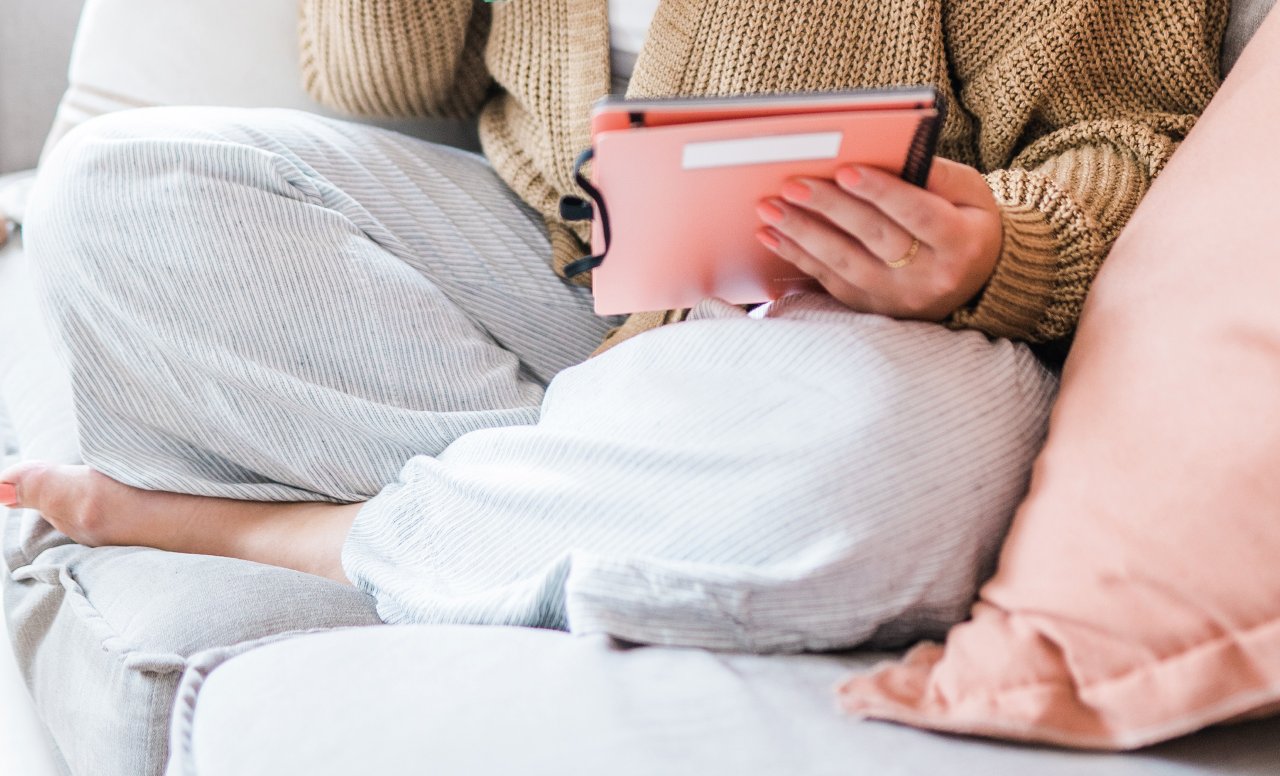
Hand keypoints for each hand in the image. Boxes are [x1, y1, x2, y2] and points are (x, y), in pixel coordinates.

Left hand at [754, 158, 1002, 321]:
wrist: (975, 281)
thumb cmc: (966, 222)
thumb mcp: (970, 193)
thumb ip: (936, 175)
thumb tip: (887, 154)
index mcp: (962, 243)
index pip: (918, 215)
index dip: (882, 193)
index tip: (846, 171)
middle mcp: (931, 278)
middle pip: (875, 239)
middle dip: (830, 209)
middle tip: (792, 185)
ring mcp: (898, 299)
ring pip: (845, 264)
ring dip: (802, 235)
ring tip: (770, 208)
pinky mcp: (872, 308)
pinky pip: (829, 282)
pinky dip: (798, 257)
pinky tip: (772, 235)